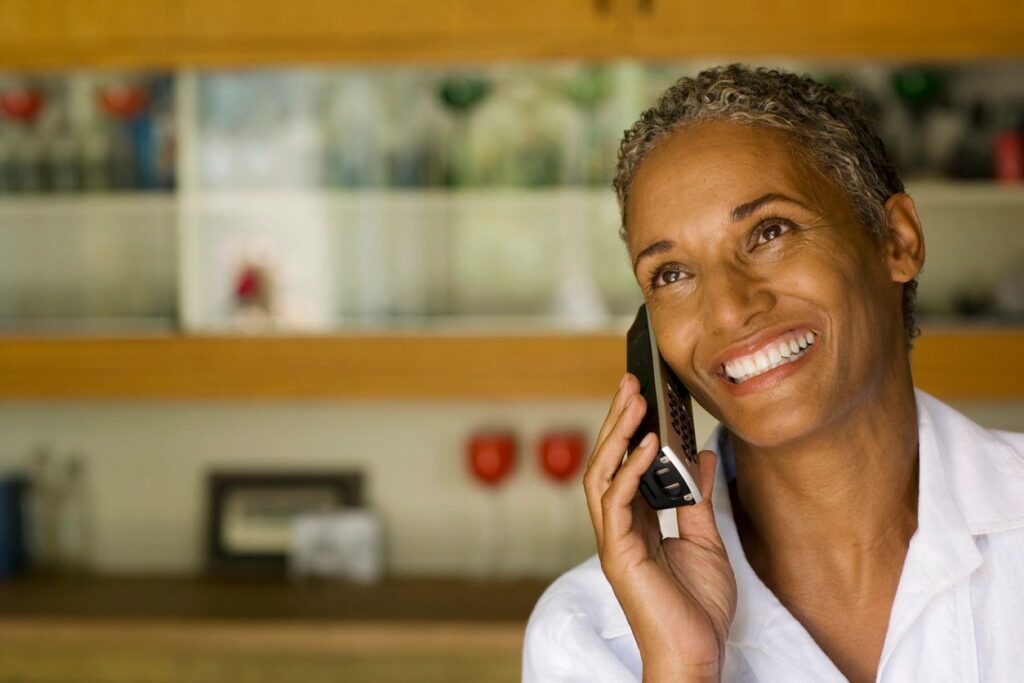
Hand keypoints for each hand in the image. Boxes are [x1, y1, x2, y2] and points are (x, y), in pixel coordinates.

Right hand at [584, 373, 736, 681]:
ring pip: (602, 475)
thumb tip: (701, 456)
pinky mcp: (619, 554)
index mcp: (635, 523)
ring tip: (635, 398)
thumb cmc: (698, 608)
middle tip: (632, 381)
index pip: (623, 465)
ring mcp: (614, 540)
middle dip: (617, 419)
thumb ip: (698, 498)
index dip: (628, 428)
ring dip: (616, 433)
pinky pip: (619, 502)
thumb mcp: (706, 541)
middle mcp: (618, 528)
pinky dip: (631, 469)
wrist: (698, 655)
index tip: (642, 394)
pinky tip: (647, 443)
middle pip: (607, 462)